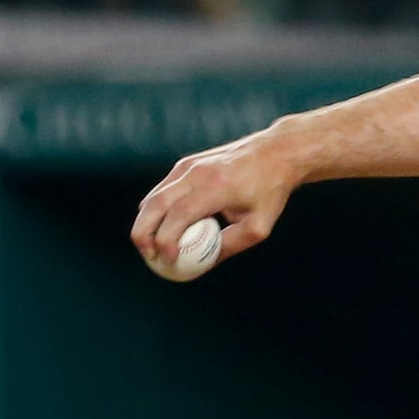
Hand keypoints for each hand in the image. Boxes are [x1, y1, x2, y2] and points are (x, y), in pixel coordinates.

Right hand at [131, 125, 303, 268]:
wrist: (274, 153)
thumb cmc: (270, 192)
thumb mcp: (258, 226)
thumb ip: (229, 245)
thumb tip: (202, 265)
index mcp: (216, 187)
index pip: (180, 214)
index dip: (167, 239)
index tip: (168, 259)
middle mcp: (196, 172)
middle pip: (156, 204)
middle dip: (144, 232)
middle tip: (148, 255)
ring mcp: (188, 166)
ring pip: (154, 196)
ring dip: (146, 222)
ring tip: (150, 246)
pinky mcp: (185, 164)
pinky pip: (163, 190)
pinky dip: (156, 210)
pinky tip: (161, 228)